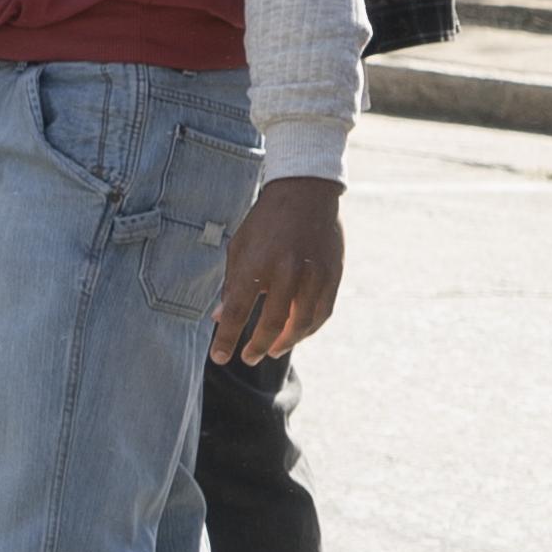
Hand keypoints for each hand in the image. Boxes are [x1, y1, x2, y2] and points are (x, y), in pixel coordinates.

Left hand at [212, 174, 344, 363]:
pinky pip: (322, 312)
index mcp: (256, 263)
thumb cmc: (264, 222)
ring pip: (301, 322)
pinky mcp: (332, 275)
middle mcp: (286, 272)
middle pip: (271, 322)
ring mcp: (313, 274)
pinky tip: (296, 334)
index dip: (226, 338)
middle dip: (257, 346)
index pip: (236, 311)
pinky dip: (308, 328)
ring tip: (272, 350)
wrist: (304, 194)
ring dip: (286, 341)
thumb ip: (231, 284)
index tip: (218, 357)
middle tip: (248, 358)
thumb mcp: (239, 248)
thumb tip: (218, 318)